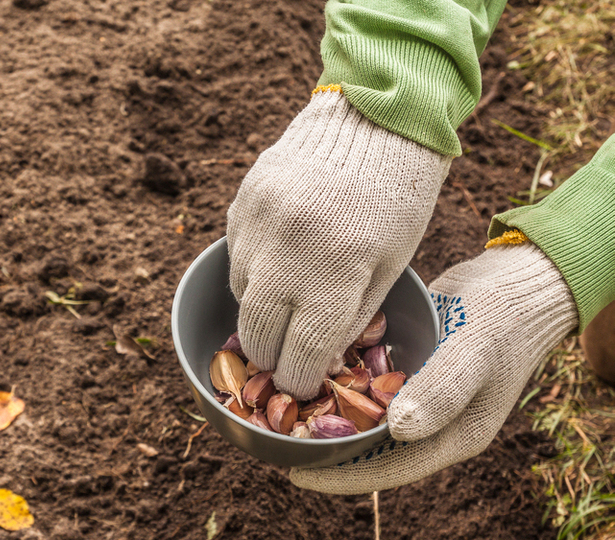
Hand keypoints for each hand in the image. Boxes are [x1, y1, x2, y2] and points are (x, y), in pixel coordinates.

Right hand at [227, 88, 450, 398]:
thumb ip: (351, 317)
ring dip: (260, 309)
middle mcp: (289, 252)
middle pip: (257, 334)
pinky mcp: (241, 204)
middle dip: (270, 355)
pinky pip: (235, 257)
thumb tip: (315, 360)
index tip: (300, 384)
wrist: (372, 120)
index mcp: (338, 272)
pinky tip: (278, 260)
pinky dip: (252, 271)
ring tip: (286, 299)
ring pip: (241, 296)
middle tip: (284, 356)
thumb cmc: (397, 201)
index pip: (299, 354)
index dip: (297, 380)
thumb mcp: (390, 266)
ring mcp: (258, 225)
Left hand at [289, 243, 577, 493]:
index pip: (388, 469)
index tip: (294, 472)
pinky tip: (301, 367)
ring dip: (324, 413)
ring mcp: (418, 395)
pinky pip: (365, 384)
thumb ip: (442, 390)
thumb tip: (399, 431)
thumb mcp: (474, 351)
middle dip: (323, 446)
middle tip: (272, 438)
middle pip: (368, 448)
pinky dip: (337, 381)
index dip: (340, 475)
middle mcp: (430, 422)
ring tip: (276, 406)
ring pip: (362, 416)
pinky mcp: (407, 368)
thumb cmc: (503, 318)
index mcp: (452, 436)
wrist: (519, 280)